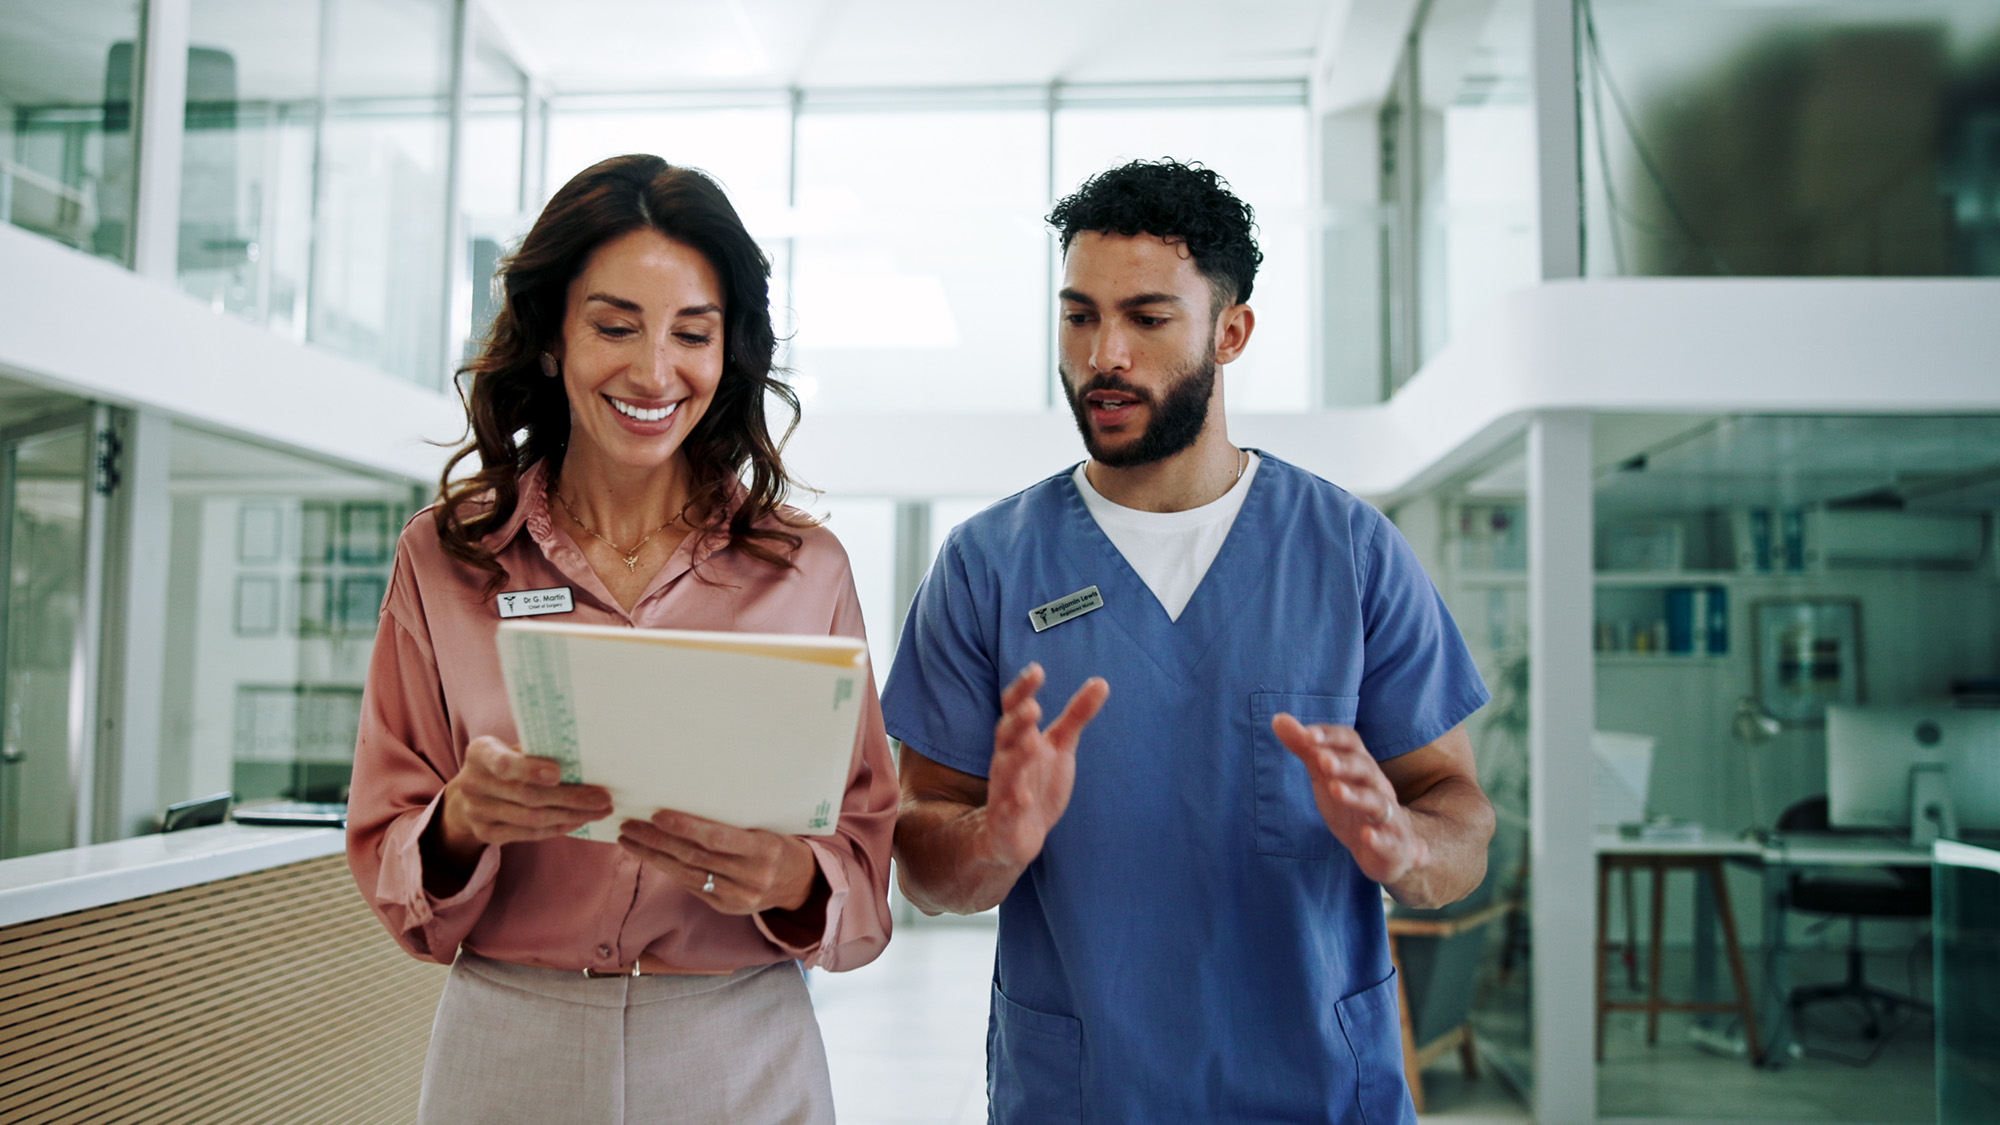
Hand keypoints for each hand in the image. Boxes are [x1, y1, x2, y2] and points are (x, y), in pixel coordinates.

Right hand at [435, 735, 611, 865]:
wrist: (467, 794)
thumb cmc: (502, 763)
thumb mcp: (510, 748)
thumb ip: (535, 752)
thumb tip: (582, 759)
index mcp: (479, 754)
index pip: (503, 763)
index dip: (530, 770)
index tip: (559, 773)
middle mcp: (473, 784)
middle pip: (527, 795)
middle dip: (570, 797)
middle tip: (602, 798)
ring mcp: (477, 812)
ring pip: (532, 818)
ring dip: (571, 816)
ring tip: (600, 811)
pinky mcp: (486, 834)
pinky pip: (529, 834)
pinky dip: (558, 828)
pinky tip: (579, 821)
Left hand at [619, 810, 819, 915]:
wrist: (800, 882)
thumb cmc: (779, 843)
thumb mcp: (768, 827)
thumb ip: (736, 822)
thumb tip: (690, 800)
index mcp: (764, 849)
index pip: (717, 839)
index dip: (686, 827)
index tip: (657, 814)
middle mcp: (751, 876)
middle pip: (695, 857)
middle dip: (658, 841)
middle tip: (630, 825)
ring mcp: (739, 896)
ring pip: (687, 875)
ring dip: (654, 857)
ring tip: (630, 839)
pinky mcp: (727, 907)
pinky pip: (692, 887)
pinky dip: (670, 870)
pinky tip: (652, 856)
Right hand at [982, 663, 1109, 869]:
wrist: (1018, 833)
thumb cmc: (1038, 782)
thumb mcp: (1060, 746)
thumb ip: (1076, 715)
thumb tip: (1102, 682)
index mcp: (1019, 739)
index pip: (1014, 709)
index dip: (1022, 690)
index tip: (1037, 670)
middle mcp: (1007, 761)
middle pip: (1006, 735)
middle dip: (1018, 721)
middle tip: (1034, 707)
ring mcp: (1004, 790)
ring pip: (1006, 770)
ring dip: (1016, 757)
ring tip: (1031, 742)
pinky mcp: (1006, 820)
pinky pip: (1007, 811)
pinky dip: (1014, 804)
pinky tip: (1024, 799)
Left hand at [1271, 714, 1430, 885]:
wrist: (1393, 848)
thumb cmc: (1352, 805)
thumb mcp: (1326, 776)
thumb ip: (1306, 749)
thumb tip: (1277, 718)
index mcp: (1361, 767)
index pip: (1351, 742)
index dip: (1331, 737)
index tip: (1307, 735)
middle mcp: (1377, 787)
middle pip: (1365, 768)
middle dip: (1344, 763)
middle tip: (1322, 761)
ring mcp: (1388, 816)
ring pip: (1377, 802)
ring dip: (1357, 795)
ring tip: (1335, 790)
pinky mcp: (1393, 845)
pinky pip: (1389, 840)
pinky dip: (1378, 837)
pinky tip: (1366, 836)